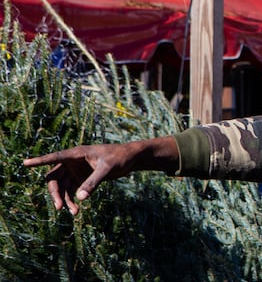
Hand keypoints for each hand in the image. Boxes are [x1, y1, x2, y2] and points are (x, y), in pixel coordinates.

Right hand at [23, 138, 177, 214]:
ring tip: (74, 213)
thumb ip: (93, 183)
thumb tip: (80, 198)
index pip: (54, 157)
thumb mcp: (107, 169)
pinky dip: (71, 200)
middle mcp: (73, 162)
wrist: (131, 159)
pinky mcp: (82, 178)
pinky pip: (71, 190)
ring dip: (64, 200)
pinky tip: (76, 209)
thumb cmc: (120, 158)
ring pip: (62, 187)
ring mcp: (76, 170)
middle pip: (54, 178)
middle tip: (59, 208)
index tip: (25, 163)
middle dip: (55, 193)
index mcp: (76, 154)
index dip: (39, 161)